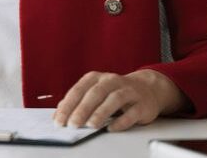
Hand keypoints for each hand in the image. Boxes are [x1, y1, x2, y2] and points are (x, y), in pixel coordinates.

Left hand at [53, 69, 187, 131]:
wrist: (147, 89)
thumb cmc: (115, 92)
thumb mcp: (94, 92)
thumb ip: (77, 102)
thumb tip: (59, 114)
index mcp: (96, 78)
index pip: (78, 90)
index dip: (68, 105)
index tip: (59, 120)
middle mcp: (111, 81)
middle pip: (95, 94)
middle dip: (82, 109)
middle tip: (73, 124)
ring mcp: (128, 91)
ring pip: (114, 99)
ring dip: (101, 112)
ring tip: (91, 125)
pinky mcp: (142, 104)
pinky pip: (131, 112)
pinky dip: (121, 121)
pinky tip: (111, 128)